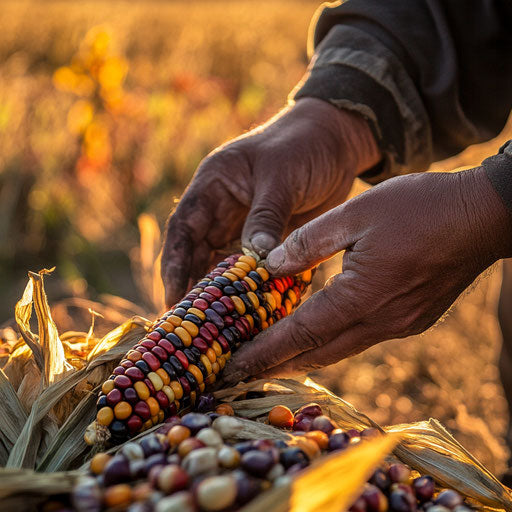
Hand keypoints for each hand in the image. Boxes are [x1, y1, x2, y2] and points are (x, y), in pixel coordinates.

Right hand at [161, 98, 379, 305]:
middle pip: (200, 254)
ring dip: (225, 293)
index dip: (175, 265)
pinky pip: (255, 268)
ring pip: (226, 265)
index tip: (173, 298)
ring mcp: (246, 225)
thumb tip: (254, 261)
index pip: (184, 229)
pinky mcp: (270, 238)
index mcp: (214, 186)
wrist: (338, 141)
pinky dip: (255, 288)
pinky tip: (256, 311)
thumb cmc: (304, 145)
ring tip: (223, 326)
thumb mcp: (281, 178)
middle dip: (196, 287)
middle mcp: (223, 209)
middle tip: (196, 325)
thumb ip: (265, 218)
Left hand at [223, 167, 511, 380]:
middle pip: (318, 354)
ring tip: (271, 358)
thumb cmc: (420, 207)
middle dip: (277, 365)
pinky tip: (317, 332)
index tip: (234, 367)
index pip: (301, 334)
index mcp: (362, 295)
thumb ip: (310, 240)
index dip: (264, 353)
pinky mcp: (412, 319)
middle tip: (242, 372)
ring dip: (303, 356)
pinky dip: (331, 340)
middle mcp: (381, 321)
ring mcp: (400, 324)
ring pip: (339, 349)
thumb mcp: (356, 212)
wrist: (483, 216)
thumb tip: (272, 266)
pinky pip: (360, 338)